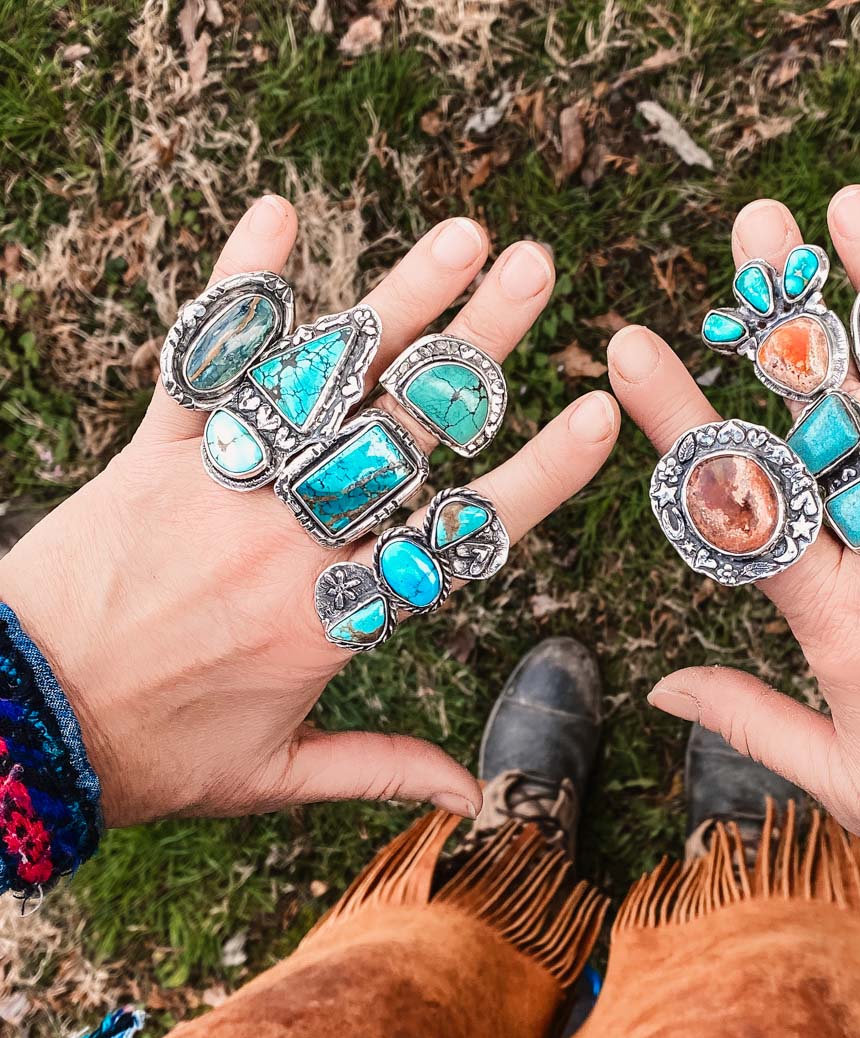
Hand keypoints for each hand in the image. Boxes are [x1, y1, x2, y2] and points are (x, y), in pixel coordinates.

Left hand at [0, 196, 619, 827]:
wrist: (10, 724)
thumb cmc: (149, 752)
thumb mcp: (272, 777)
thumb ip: (382, 770)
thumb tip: (472, 796)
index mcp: (335, 615)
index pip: (462, 533)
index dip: (538, 474)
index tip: (597, 415)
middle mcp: (291, 536)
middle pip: (405, 427)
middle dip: (479, 343)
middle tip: (537, 269)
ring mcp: (222, 482)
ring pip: (325, 380)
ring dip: (396, 299)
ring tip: (459, 234)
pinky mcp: (151, 450)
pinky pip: (199, 360)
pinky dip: (236, 288)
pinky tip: (277, 216)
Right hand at [608, 188, 859, 867]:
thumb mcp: (841, 781)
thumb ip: (747, 720)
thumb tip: (658, 687)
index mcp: (841, 619)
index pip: (743, 501)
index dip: (682, 418)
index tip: (630, 345)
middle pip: (836, 417)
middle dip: (787, 315)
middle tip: (752, 224)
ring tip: (853, 206)